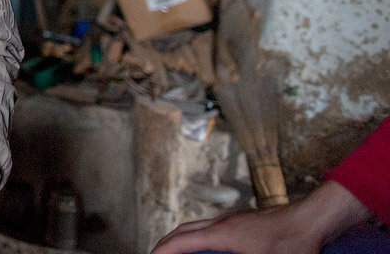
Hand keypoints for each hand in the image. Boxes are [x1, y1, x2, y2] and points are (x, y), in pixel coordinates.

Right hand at [149, 181, 371, 253]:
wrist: (312, 220)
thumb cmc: (293, 243)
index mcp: (223, 234)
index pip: (183, 241)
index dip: (164, 250)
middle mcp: (223, 223)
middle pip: (185, 230)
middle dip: (167, 242)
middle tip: (156, 253)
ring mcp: (234, 220)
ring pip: (198, 226)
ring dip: (183, 238)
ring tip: (176, 251)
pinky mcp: (245, 221)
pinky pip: (211, 227)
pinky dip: (199, 236)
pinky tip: (208, 248)